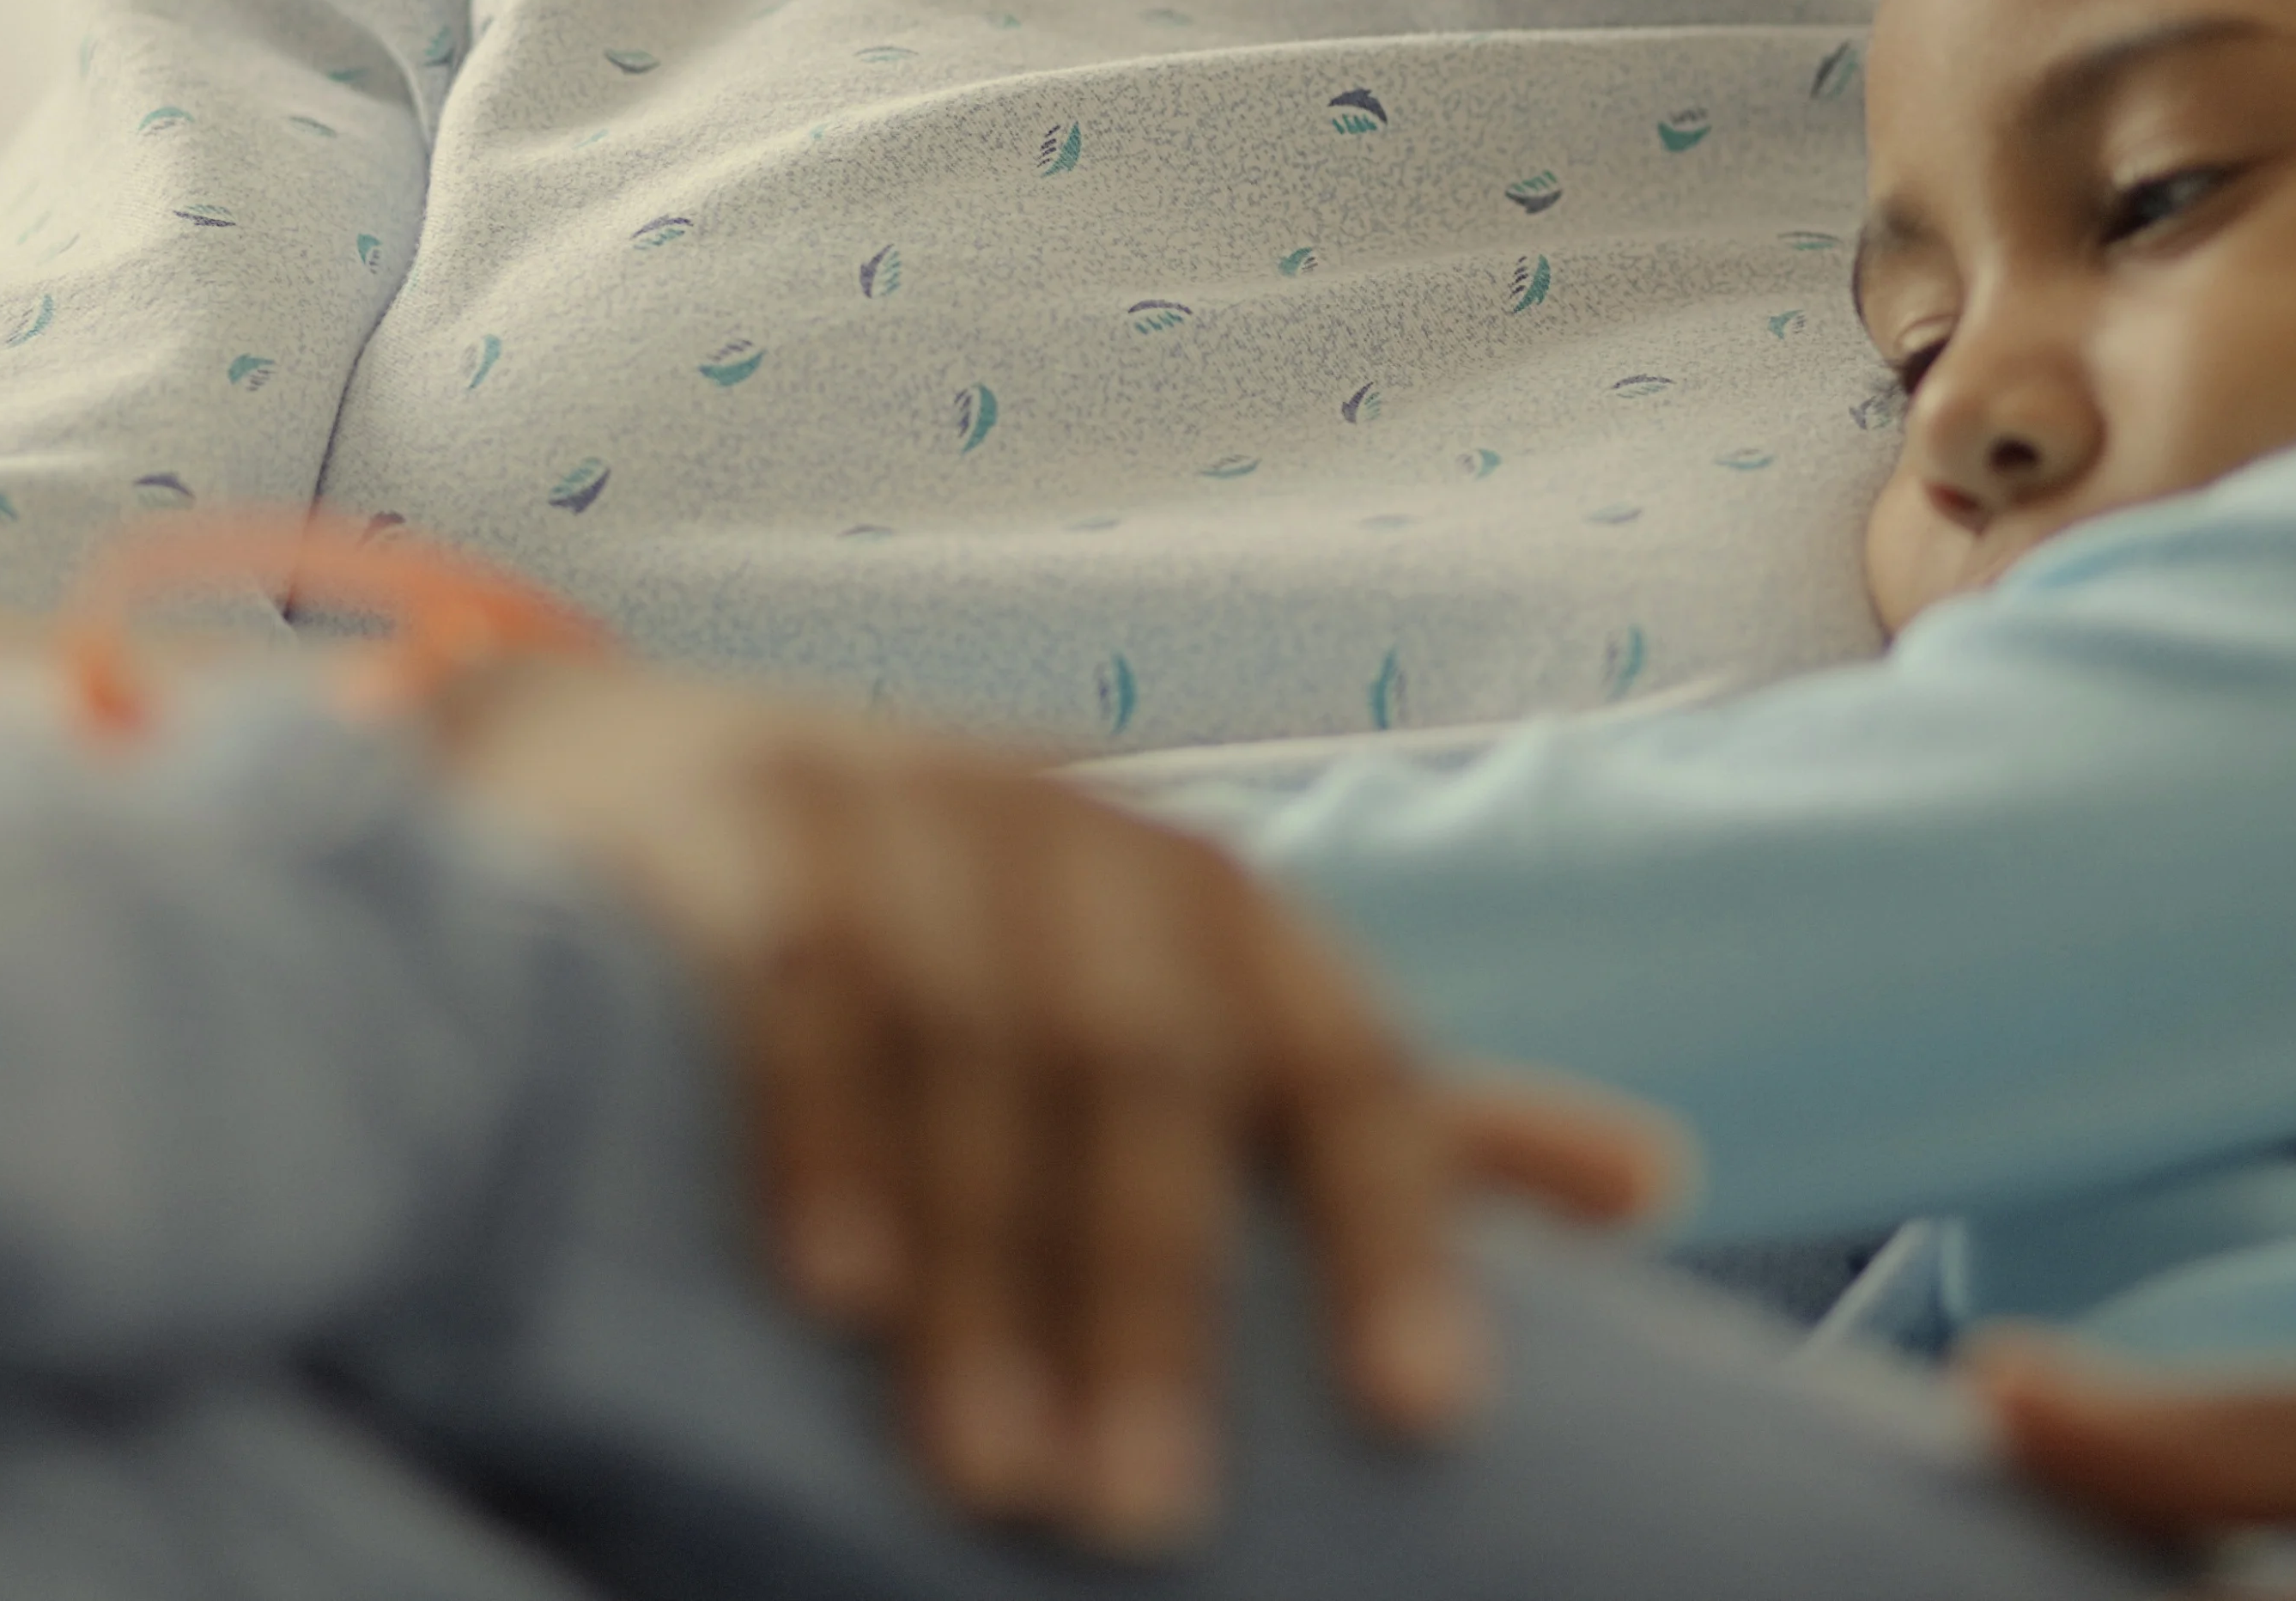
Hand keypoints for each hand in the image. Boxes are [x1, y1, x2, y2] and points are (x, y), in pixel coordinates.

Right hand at [425, 661, 1678, 1550]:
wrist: (640, 775)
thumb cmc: (949, 942)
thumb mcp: (1164, 1006)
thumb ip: (1376, 1111)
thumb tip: (1655, 1177)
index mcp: (1200, 891)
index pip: (1338, 1055)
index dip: (1393, 1229)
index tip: (1428, 1421)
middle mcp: (1068, 825)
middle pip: (1149, 1070)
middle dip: (1153, 1303)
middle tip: (1146, 1521)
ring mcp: (894, 795)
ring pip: (970, 1046)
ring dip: (983, 1270)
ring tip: (990, 1474)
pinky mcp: (732, 809)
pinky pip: (794, 981)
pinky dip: (821, 1137)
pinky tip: (834, 1298)